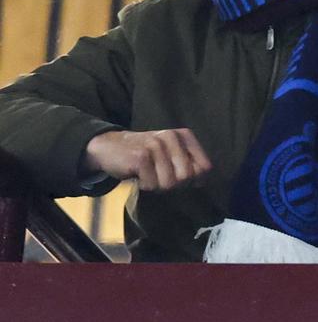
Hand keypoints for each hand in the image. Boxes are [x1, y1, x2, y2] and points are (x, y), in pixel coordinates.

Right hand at [82, 129, 212, 191]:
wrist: (109, 146)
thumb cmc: (146, 155)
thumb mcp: (171, 155)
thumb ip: (190, 165)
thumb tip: (202, 181)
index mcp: (185, 136)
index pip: (205, 167)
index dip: (193, 179)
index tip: (177, 176)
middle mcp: (172, 137)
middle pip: (187, 177)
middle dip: (174, 184)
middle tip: (159, 175)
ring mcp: (156, 145)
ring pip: (169, 183)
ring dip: (157, 185)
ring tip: (148, 173)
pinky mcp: (140, 156)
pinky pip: (151, 184)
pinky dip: (144, 185)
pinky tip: (137, 174)